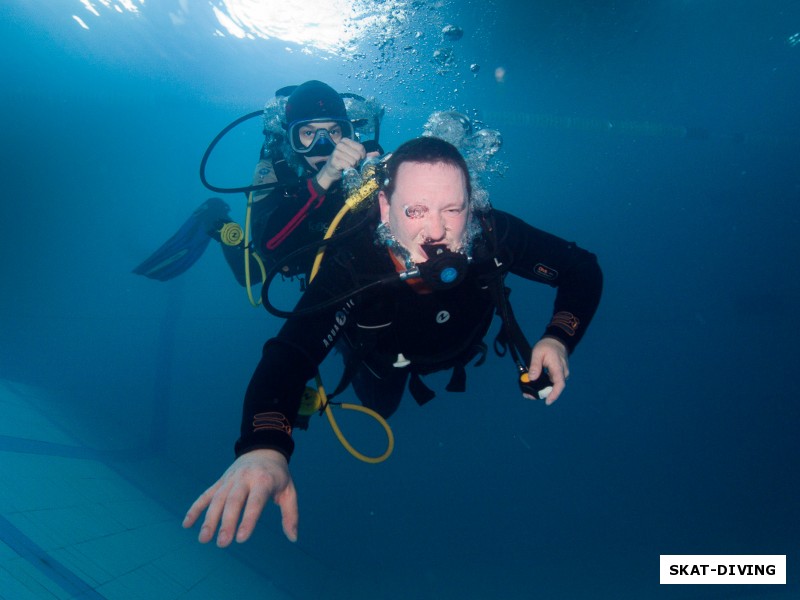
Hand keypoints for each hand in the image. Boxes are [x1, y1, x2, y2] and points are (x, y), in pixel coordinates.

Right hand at [182, 448, 298, 545]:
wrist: (263, 449)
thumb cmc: (278, 475)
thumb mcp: (290, 491)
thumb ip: (290, 514)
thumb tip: (293, 538)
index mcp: (263, 481)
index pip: (255, 502)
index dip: (248, 520)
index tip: (241, 538)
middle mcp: (245, 479)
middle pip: (233, 501)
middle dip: (226, 522)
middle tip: (223, 543)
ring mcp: (230, 479)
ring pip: (217, 499)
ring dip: (209, 519)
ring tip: (204, 539)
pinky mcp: (221, 481)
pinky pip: (206, 495)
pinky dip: (195, 508)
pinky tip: (187, 524)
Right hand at [314, 138, 366, 189]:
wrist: (332, 171)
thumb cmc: (344, 163)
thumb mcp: (355, 157)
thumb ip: (366, 155)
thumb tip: (377, 154)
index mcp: (346, 141)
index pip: (361, 148)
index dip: (362, 156)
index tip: (358, 159)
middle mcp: (340, 144)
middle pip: (358, 155)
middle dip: (357, 162)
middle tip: (351, 163)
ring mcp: (336, 152)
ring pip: (353, 161)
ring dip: (352, 166)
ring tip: (347, 166)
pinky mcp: (334, 160)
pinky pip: (347, 165)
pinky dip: (347, 169)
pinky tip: (343, 168)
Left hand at [527, 337, 568, 404]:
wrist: (556, 341)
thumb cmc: (547, 346)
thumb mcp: (538, 352)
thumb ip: (535, 365)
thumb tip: (531, 378)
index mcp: (558, 367)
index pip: (559, 384)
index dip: (554, 394)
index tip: (547, 401)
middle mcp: (562, 373)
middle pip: (554, 388)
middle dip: (542, 394)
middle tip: (528, 396)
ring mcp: (561, 375)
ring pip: (552, 386)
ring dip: (541, 390)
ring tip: (528, 392)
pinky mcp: (557, 375)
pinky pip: (551, 383)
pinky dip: (543, 386)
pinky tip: (533, 386)